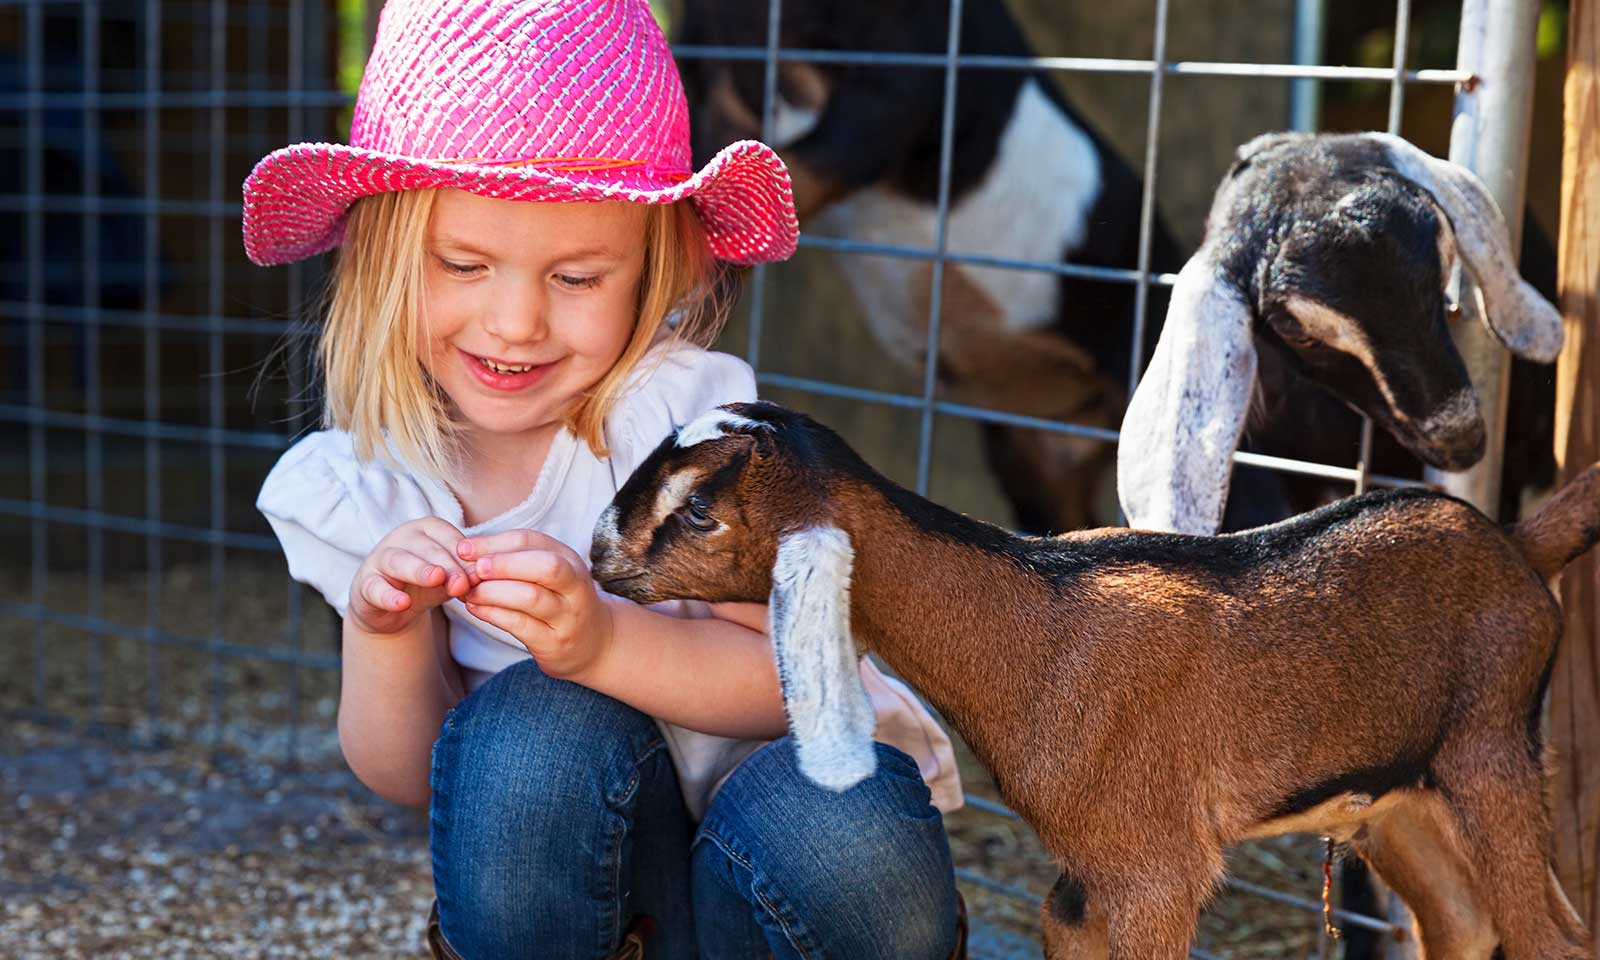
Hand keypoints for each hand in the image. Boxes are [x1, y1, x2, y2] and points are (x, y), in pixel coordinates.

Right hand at [347, 517, 475, 635]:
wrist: (392, 607)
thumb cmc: (427, 584)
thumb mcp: (450, 579)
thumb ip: (464, 576)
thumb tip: (482, 576)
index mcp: (427, 530)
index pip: (448, 536)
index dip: (465, 555)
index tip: (481, 574)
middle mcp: (402, 538)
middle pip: (427, 548)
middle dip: (448, 565)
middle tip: (464, 583)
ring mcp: (381, 559)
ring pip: (399, 561)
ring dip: (419, 570)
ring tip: (436, 579)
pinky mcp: (366, 584)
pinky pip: (376, 588)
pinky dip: (389, 596)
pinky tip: (402, 603)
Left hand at [458, 530, 615, 682]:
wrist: (595, 644)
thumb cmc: (559, 601)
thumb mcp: (547, 574)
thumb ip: (514, 559)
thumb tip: (466, 550)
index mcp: (570, 560)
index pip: (531, 540)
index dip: (494, 543)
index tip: (463, 549)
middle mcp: (575, 586)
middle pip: (544, 566)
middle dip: (503, 564)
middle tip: (472, 571)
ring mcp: (568, 617)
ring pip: (530, 597)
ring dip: (492, 592)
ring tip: (468, 592)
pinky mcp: (555, 643)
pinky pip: (521, 625)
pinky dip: (493, 614)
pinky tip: (475, 609)